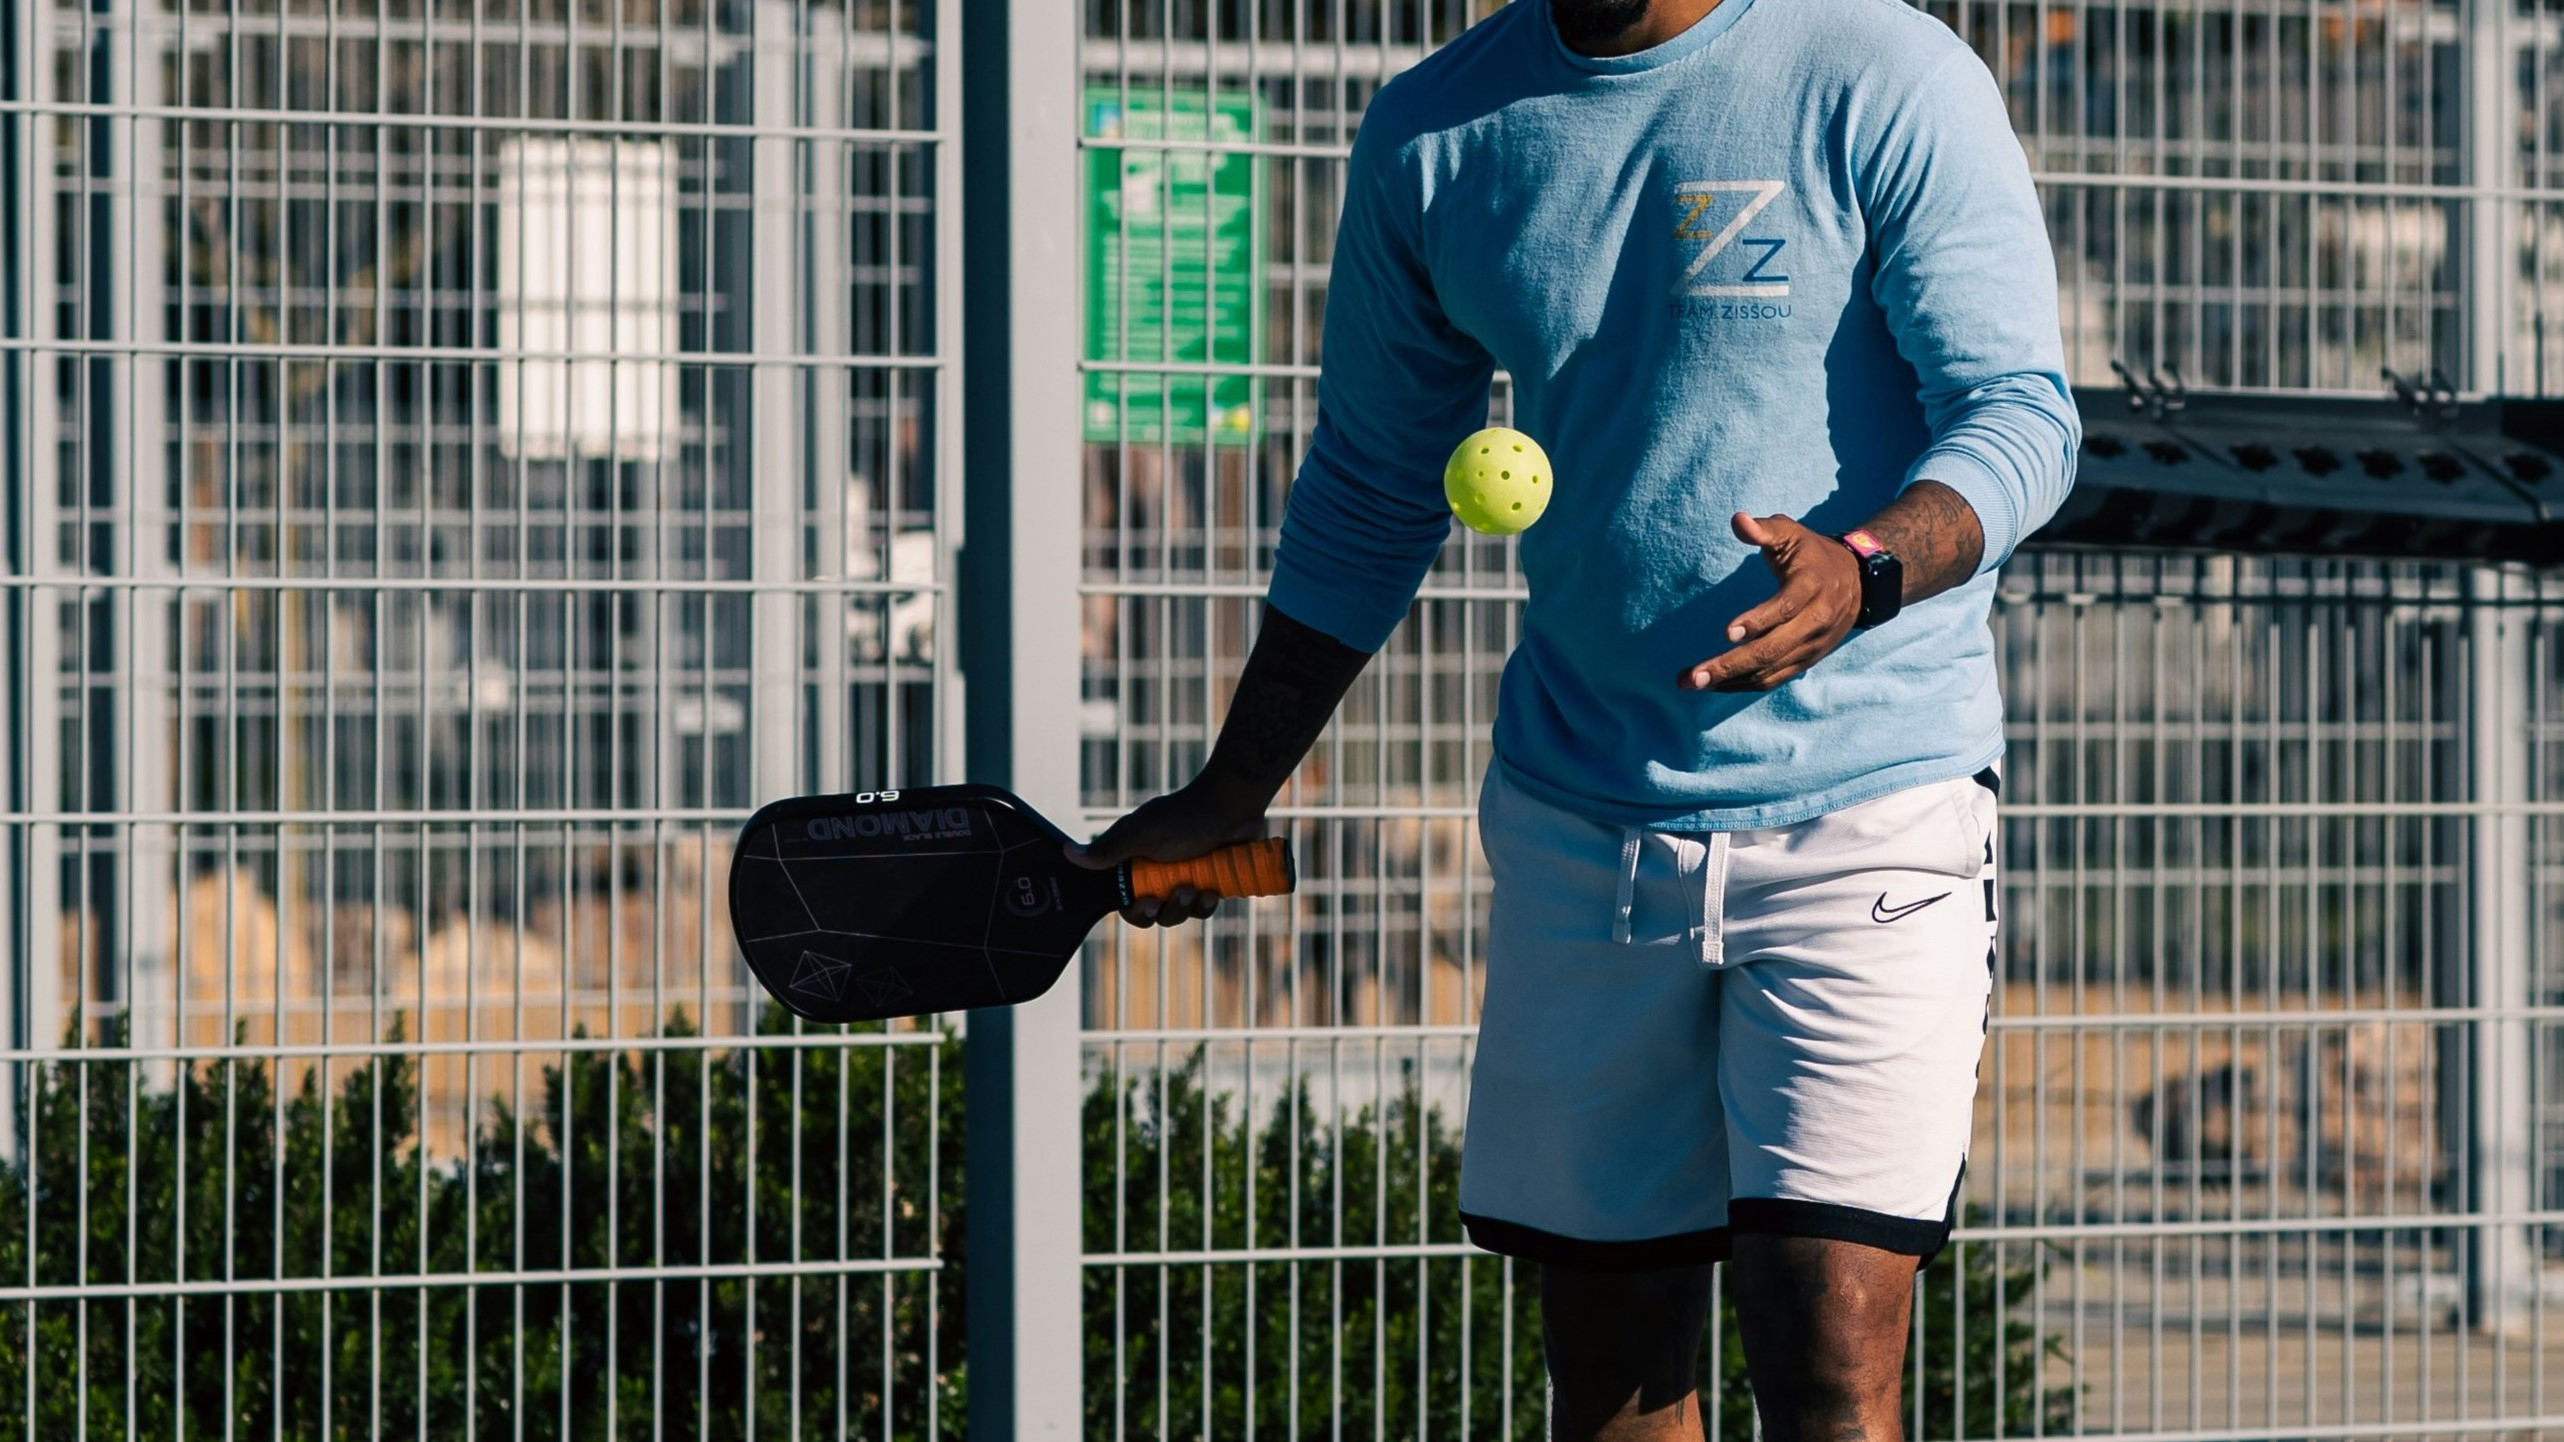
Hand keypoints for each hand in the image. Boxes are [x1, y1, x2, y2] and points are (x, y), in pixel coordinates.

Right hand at [1065, 780, 1269, 926]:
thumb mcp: (1144, 833)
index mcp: (1134, 859)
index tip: (1144, 903)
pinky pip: (1201, 909)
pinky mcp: (1207, 884)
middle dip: (1166, 910)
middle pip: (1152, 913)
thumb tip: (1068, 853)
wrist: (1234, 805)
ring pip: (1178, 913)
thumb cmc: (1187, 815)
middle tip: (1179, 893)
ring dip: (1187, 907)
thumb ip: (1108, 849)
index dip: (1133, 909)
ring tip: (1198, 888)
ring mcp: (1183, 879)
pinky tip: (1213, 891)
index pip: (1123, 899)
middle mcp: (1156, 872)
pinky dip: (1206, 904)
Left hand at [1680, 511, 1861, 692]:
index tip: (1726, 633)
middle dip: (1730, 664)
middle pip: (1772, 649)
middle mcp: (1815, 621)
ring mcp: (1811, 646)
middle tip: (1692, 676)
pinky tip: (1713, 685)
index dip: (1758, 621)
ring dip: (1728, 680)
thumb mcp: (1792, 534)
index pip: (1785, 608)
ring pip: (1769, 670)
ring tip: (1689, 682)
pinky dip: (1742, 685)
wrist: (1857, 583)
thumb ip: (1764, 529)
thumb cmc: (1812, 554)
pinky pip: (1772, 679)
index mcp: (1812, 586)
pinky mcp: (1805, 661)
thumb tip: (1738, 520)